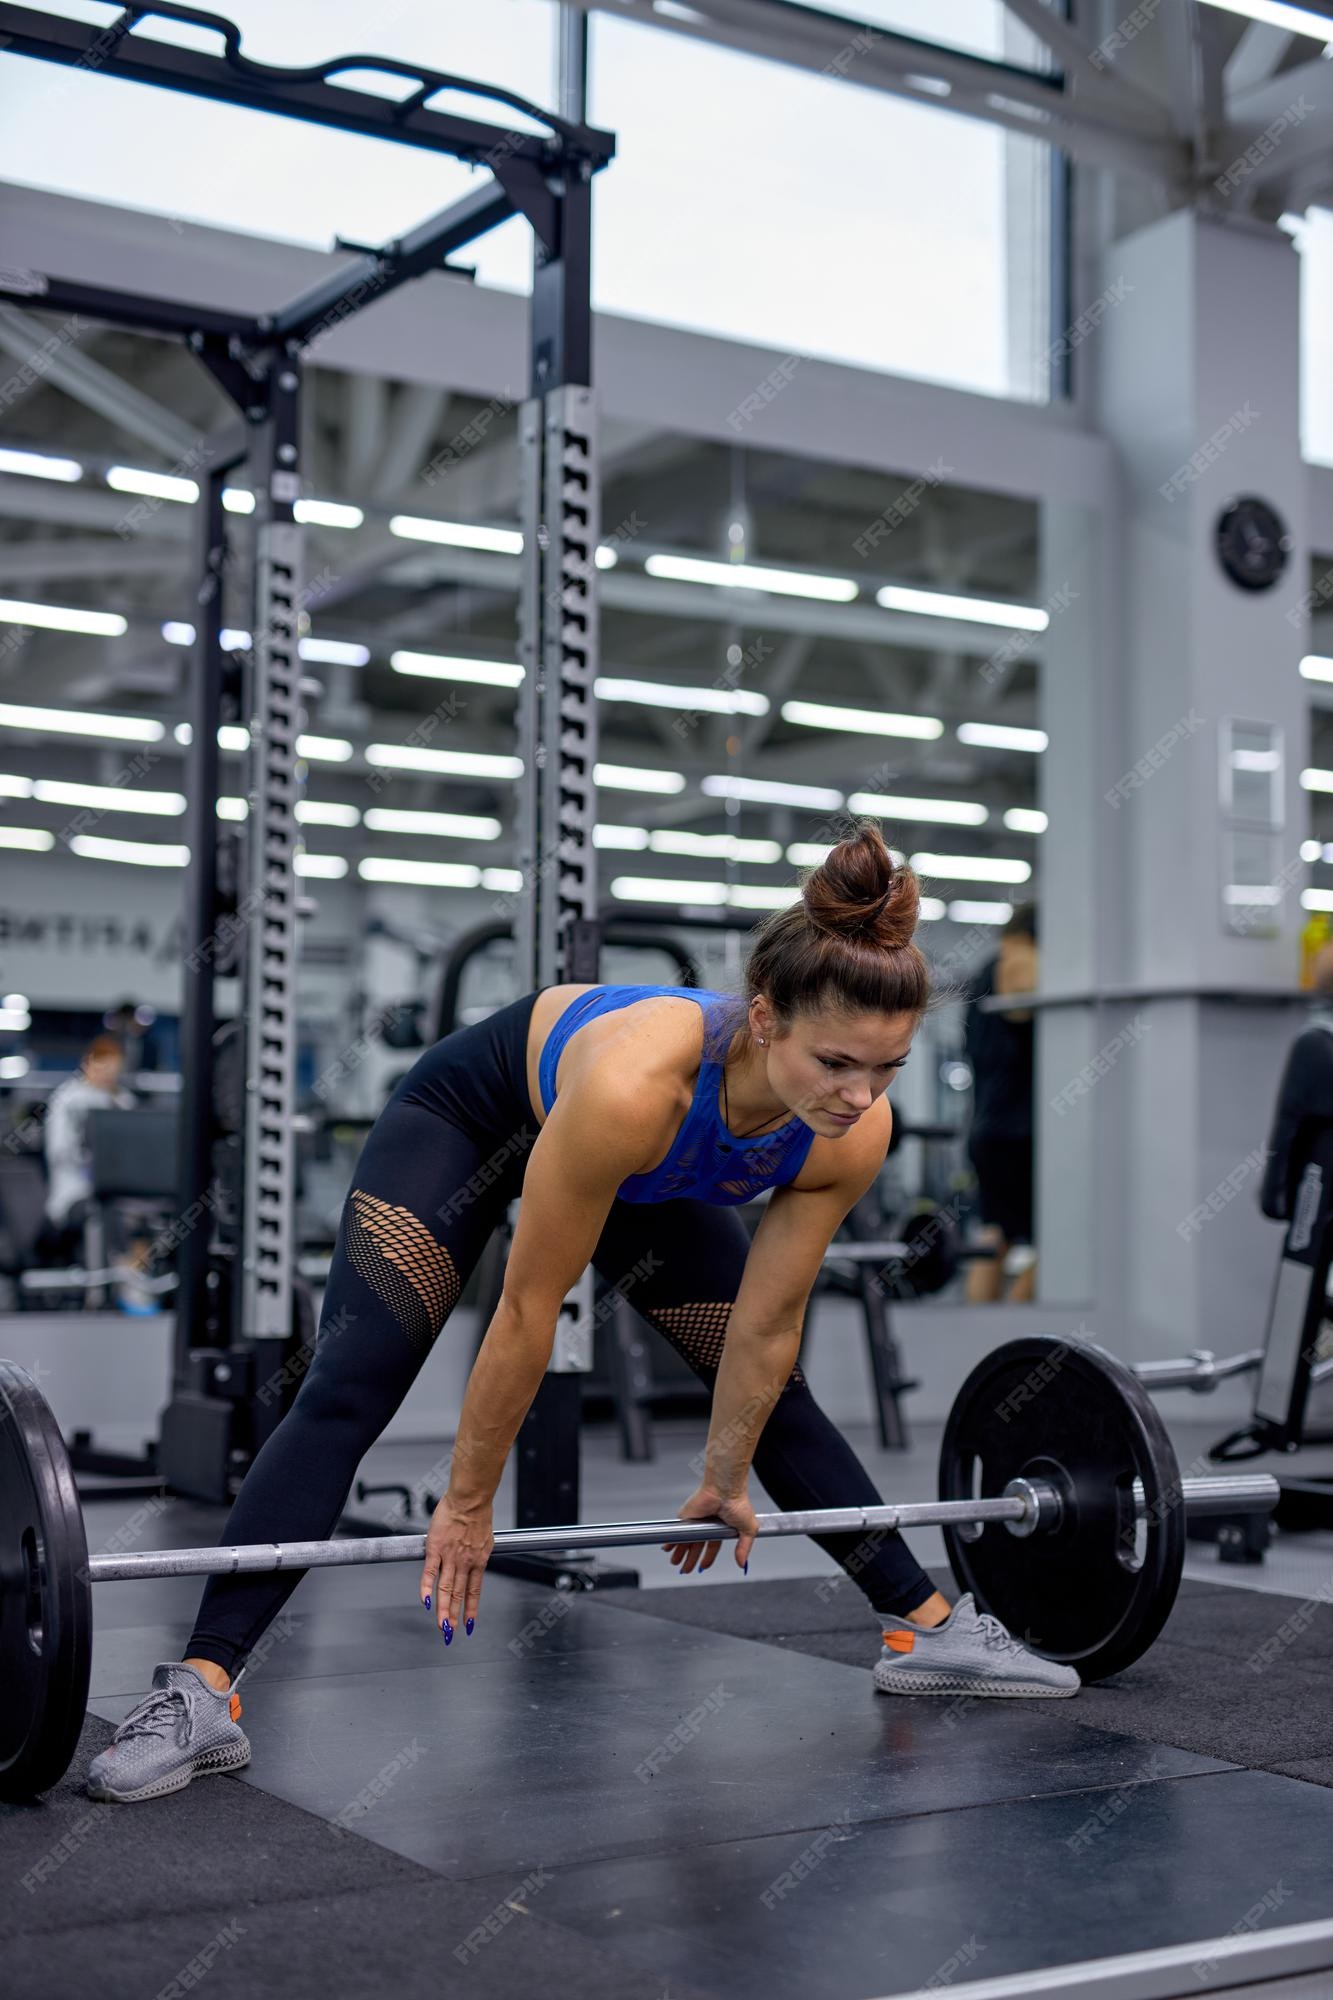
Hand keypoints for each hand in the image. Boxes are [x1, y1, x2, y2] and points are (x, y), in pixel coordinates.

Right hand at [419, 1493, 493, 1640]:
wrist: (470, 1499)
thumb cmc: (477, 1513)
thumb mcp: (485, 1538)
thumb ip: (478, 1552)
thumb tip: (477, 1558)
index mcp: (478, 1561)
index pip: (474, 1591)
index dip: (471, 1610)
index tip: (468, 1625)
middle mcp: (465, 1563)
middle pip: (458, 1595)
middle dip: (454, 1616)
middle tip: (450, 1633)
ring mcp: (450, 1557)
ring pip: (445, 1589)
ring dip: (443, 1609)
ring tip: (442, 1626)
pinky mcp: (435, 1549)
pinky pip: (429, 1572)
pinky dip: (426, 1588)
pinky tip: (425, 1602)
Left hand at [662, 1485, 758, 1575]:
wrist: (726, 1489)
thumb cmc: (738, 1502)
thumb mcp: (748, 1529)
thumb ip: (744, 1548)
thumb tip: (742, 1563)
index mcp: (721, 1528)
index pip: (712, 1546)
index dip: (707, 1558)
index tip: (702, 1566)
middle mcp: (707, 1525)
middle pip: (696, 1546)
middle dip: (690, 1559)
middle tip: (685, 1569)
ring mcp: (696, 1521)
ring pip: (686, 1541)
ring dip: (679, 1553)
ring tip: (675, 1562)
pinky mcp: (687, 1517)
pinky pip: (678, 1531)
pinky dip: (671, 1540)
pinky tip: (668, 1548)